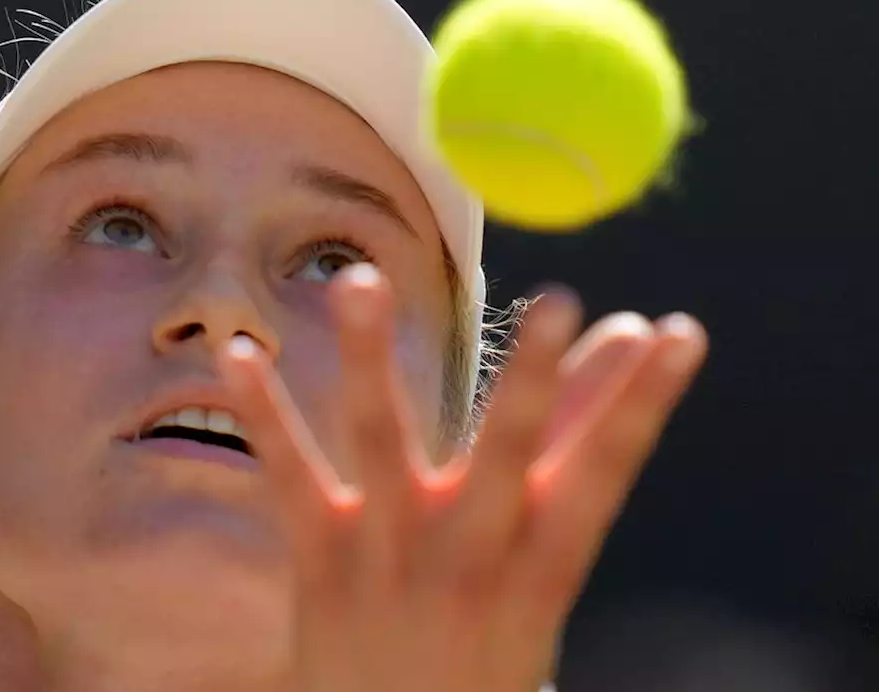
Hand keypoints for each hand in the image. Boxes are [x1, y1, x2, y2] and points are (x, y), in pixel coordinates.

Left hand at [218, 265, 707, 691]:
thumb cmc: (480, 637)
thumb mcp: (539, 565)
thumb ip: (569, 454)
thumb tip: (621, 342)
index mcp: (539, 566)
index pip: (606, 474)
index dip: (646, 404)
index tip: (680, 332)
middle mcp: (470, 556)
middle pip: (508, 455)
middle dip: (534, 382)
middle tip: (558, 303)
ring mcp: (390, 554)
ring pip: (382, 441)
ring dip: (369, 357)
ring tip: (359, 280)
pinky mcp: (323, 560)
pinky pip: (292, 476)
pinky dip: (264, 413)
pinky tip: (237, 353)